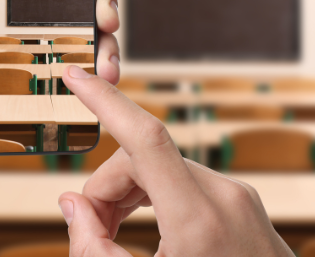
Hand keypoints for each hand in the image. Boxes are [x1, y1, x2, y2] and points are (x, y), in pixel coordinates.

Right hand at [58, 68, 293, 256]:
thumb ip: (95, 250)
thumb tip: (70, 204)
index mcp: (199, 220)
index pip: (145, 137)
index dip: (104, 101)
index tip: (75, 74)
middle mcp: (224, 197)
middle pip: (144, 159)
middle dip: (106, 187)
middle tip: (89, 233)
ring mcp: (239, 198)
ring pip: (164, 167)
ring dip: (129, 194)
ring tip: (112, 238)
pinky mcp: (244, 204)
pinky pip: (187, 182)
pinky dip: (156, 199)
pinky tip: (145, 231)